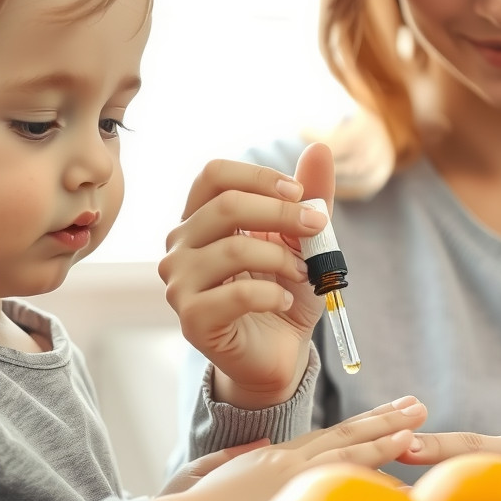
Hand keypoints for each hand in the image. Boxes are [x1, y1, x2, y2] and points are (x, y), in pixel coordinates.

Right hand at [153, 396, 428, 500]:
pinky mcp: (298, 495)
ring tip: (419, 425)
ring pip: (353, 451)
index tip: (383, 416)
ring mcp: (296, 476)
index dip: (357, 426)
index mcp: (271, 456)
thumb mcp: (209, 472)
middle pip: (346, 434)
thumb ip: (236, 457)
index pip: (325, 437)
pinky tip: (405, 480)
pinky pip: (347, 486)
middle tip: (416, 405)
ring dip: (389, 439)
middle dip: (383, 419)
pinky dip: (379, 484)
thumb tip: (261, 444)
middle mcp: (289, 460)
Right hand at [160, 143, 334, 408]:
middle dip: (281, 213)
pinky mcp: (192, 320)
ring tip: (302, 274)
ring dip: (280, 258)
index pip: (214, 174)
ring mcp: (180, 283)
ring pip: (232, 248)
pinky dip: (273, 295)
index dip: (258, 176)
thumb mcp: (304, 241)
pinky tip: (285, 302)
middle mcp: (180, 246)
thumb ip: (310, 197)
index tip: (299, 193)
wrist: (279, 353)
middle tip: (317, 228)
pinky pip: (237, 294)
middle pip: (225, 205)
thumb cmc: (285, 292)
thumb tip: (320, 147)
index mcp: (201, 219)